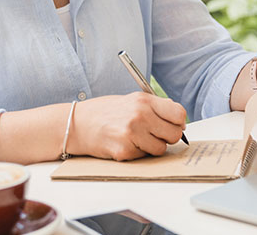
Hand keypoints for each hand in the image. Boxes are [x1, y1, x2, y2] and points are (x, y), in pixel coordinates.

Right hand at [67, 92, 186, 160]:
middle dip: (166, 137)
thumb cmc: (104, 112)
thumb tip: (179, 119)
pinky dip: (137, 153)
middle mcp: (140, 115)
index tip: (172, 125)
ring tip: (136, 139)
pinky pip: (144, 157)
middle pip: (174, 134)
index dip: (178, 122)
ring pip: (161, 149)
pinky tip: (124, 144)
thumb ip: (155, 107)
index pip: (179, 114)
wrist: (77, 124)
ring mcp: (132, 134)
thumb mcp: (131, 100)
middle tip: (153, 134)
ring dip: (152, 147)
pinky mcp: (124, 151)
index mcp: (144, 100)